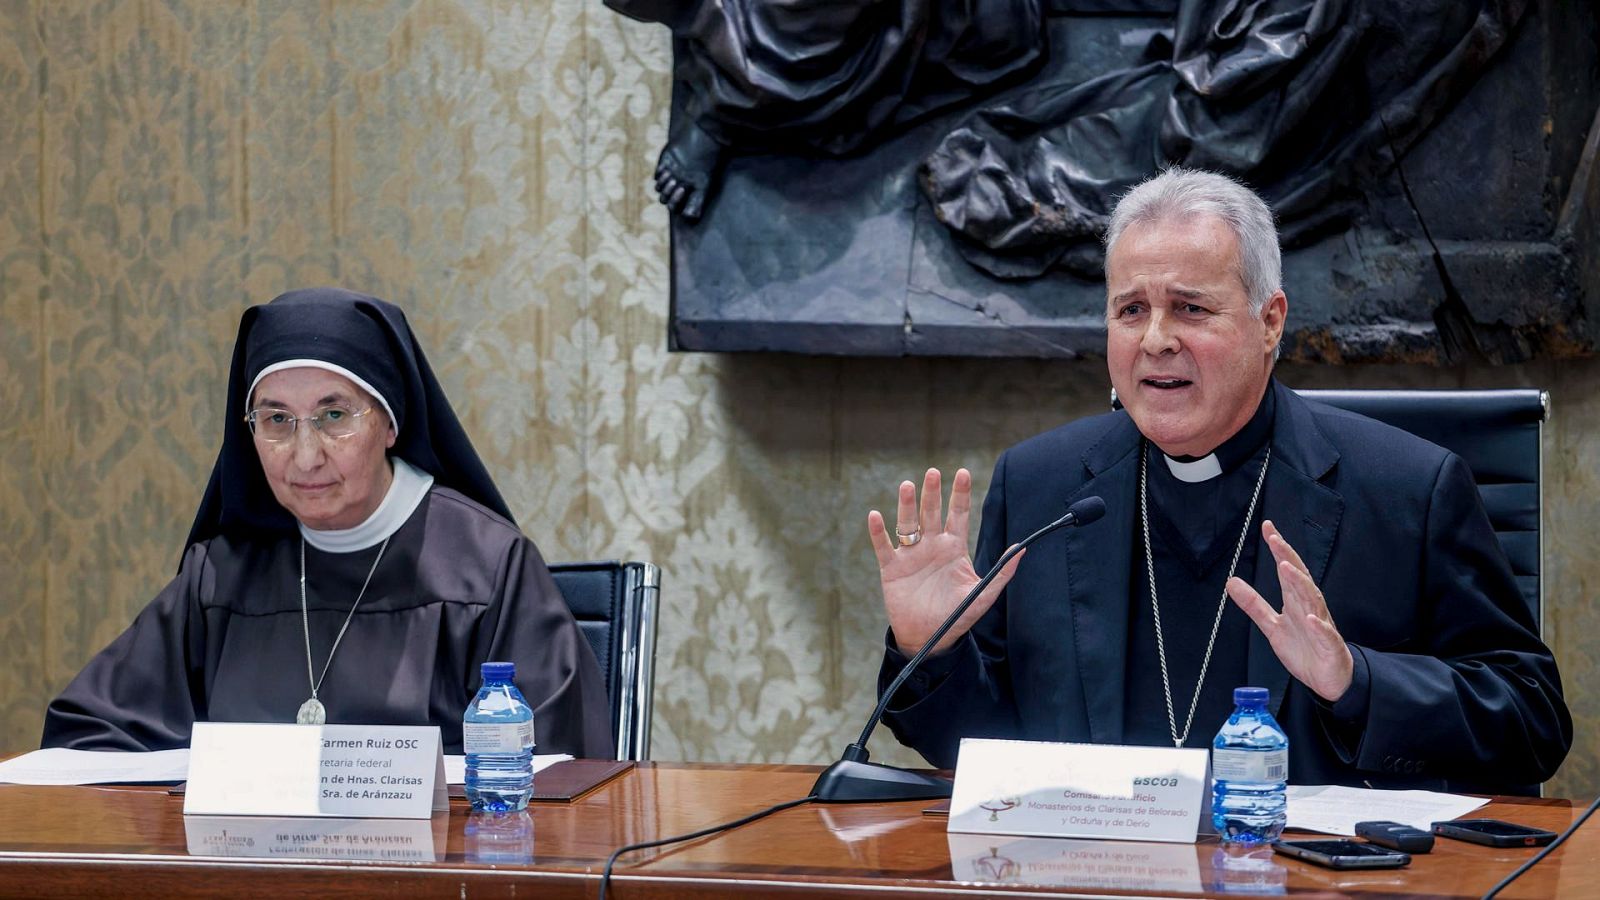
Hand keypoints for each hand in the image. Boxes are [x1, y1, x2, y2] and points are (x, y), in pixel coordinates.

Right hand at [868, 468, 1022, 657]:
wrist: (931, 638)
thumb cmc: (958, 615)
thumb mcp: (983, 594)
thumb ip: (1002, 572)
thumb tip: (1022, 548)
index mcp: (954, 547)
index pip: (958, 514)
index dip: (960, 494)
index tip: (963, 473)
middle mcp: (932, 545)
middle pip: (932, 512)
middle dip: (932, 493)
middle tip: (933, 472)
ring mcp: (911, 555)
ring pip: (908, 524)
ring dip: (907, 505)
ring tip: (908, 486)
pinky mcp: (892, 568)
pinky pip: (884, 546)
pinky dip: (878, 532)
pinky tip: (875, 516)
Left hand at [1226, 520, 1353, 701]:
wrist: (1328, 678)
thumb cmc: (1304, 648)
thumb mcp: (1272, 626)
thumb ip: (1253, 604)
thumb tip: (1231, 581)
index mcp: (1296, 601)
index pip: (1287, 570)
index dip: (1278, 549)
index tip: (1268, 528)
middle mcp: (1309, 607)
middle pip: (1299, 578)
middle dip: (1288, 557)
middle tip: (1274, 539)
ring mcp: (1321, 625)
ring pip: (1312, 600)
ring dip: (1300, 584)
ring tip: (1286, 567)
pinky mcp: (1329, 645)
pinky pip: (1325, 633)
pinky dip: (1319, 625)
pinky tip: (1311, 618)